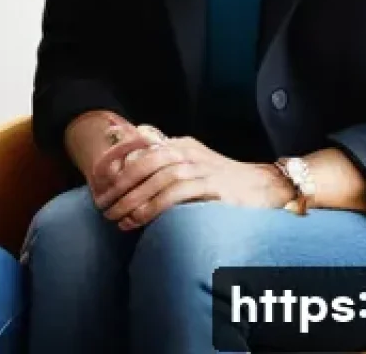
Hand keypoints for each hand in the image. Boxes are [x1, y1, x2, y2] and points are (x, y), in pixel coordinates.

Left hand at [92, 130, 293, 228]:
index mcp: (180, 144)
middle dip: (121, 184)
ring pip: (159, 178)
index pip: (142, 147)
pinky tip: (142, 220)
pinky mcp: (213, 186)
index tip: (101, 187)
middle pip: (146, 161)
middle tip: (104, 206)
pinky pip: (178, 194)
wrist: (265, 188)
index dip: (118, 166)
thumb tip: (128, 151)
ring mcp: (201, 167)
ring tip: (118, 219)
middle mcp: (188, 151)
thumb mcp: (191, 161)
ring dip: (135, 199)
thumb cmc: (222, 179)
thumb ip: (164, 157)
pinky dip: (156, 207)